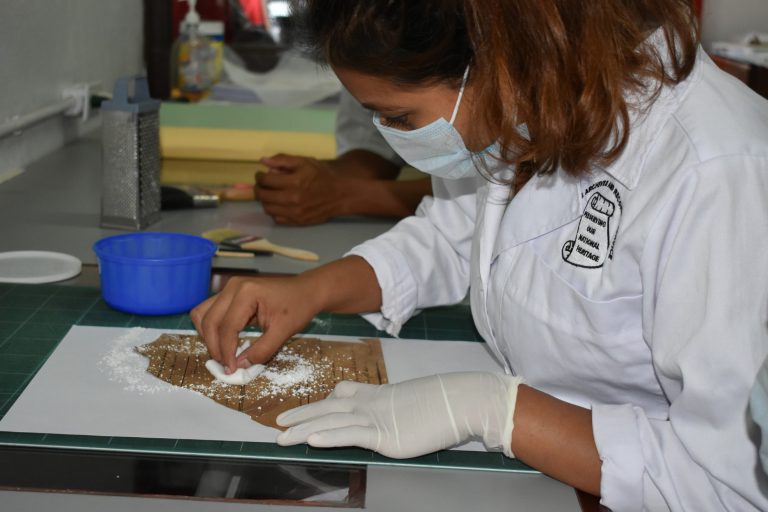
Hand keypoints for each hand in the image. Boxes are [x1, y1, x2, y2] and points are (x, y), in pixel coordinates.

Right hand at [190, 275, 321, 373]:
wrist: (307, 290)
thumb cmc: (299, 307)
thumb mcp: (283, 332)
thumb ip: (261, 350)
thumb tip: (239, 365)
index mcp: (247, 293)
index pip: (226, 327)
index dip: (225, 352)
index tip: (231, 369)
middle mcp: (233, 287)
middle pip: (209, 320)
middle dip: (214, 346)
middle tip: (226, 364)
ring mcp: (229, 288)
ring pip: (202, 314)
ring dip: (208, 336)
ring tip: (223, 353)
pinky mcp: (230, 293)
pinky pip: (210, 311)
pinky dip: (212, 328)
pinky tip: (224, 341)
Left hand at [258, 154, 345, 224]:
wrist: (340, 191)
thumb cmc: (321, 174)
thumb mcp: (304, 161)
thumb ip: (282, 160)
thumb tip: (263, 161)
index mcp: (295, 182)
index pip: (266, 180)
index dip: (259, 176)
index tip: (261, 175)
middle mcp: (293, 199)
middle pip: (264, 196)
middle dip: (259, 188)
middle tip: (261, 184)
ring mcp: (296, 212)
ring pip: (268, 209)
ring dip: (265, 201)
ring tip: (269, 194)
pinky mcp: (299, 221)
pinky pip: (277, 219)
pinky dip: (274, 211)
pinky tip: (278, 204)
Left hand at [276, 372, 524, 458]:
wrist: (462, 400)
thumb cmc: (445, 403)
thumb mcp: (415, 403)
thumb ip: (399, 411)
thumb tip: (400, 418)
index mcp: (379, 395)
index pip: (343, 394)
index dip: (321, 402)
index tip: (304, 408)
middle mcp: (372, 404)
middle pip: (327, 407)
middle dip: (301, 415)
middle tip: (280, 423)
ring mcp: (376, 419)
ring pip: (330, 421)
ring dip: (302, 430)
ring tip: (281, 438)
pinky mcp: (383, 435)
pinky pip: (349, 435)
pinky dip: (327, 436)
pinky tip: (310, 439)